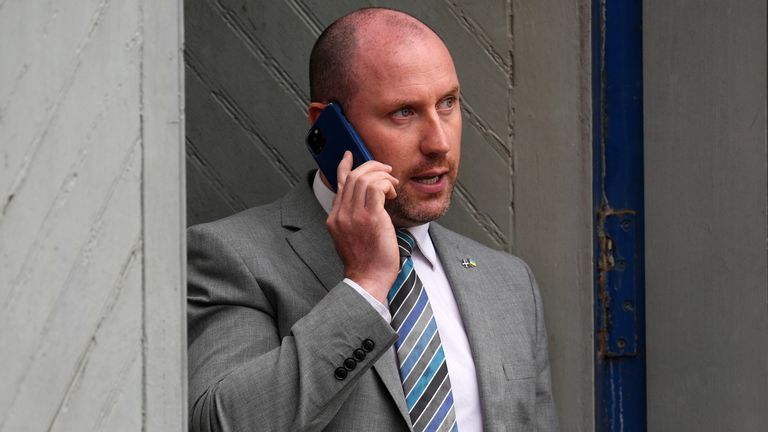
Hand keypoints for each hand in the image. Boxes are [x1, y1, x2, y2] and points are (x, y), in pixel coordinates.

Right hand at [327, 151, 399, 302]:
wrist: (368, 279)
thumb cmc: (367, 262)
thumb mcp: (352, 238)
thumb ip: (355, 219)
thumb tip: (371, 203)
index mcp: (335, 218)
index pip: (338, 184)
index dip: (344, 166)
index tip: (350, 155)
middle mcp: (341, 214)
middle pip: (353, 176)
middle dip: (372, 167)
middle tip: (387, 171)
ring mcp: (353, 215)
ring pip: (365, 178)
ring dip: (382, 176)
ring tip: (393, 185)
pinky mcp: (370, 217)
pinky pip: (376, 187)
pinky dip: (386, 184)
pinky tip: (393, 193)